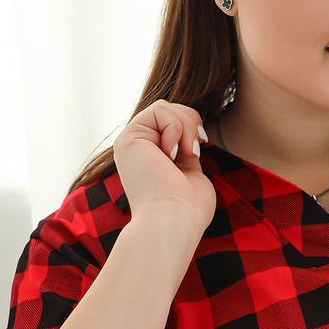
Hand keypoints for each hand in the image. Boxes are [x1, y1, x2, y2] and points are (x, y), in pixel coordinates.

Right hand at [113, 100, 216, 243]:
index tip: (200, 145)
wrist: (173, 221)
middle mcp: (139, 149)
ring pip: (165, 107)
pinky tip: (170, 154)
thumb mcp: (191, 171)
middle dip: (190, 122)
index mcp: (153, 158)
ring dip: (185, 126)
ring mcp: (132, 143)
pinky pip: (159, 110)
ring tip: (186, 153)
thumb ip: (185, 150)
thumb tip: (191, 132)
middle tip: (194, 151)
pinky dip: (175, 128)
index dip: (192, 126)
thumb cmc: (188, 209)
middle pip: (169, 109)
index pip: (174, 122)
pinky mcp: (128, 139)